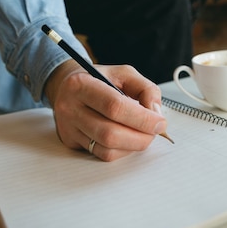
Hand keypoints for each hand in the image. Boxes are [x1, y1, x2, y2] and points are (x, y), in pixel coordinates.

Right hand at [44, 60, 167, 161]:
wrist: (66, 86)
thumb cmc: (98, 79)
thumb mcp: (122, 73)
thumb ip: (144, 88)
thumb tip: (155, 112)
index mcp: (81, 84)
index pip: (115, 106)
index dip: (142, 118)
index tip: (160, 122)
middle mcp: (70, 107)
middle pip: (110, 133)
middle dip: (140, 137)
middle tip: (155, 132)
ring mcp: (68, 127)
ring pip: (107, 149)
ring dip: (133, 146)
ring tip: (143, 135)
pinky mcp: (70, 142)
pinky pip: (101, 154)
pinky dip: (121, 150)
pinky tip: (128, 139)